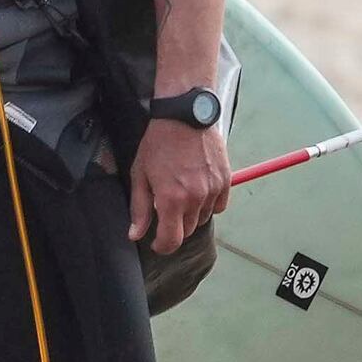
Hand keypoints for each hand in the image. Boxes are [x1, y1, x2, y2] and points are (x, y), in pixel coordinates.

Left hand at [133, 117, 230, 254]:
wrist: (186, 115)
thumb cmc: (159, 143)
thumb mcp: (141, 174)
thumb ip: (140, 208)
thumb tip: (136, 234)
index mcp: (172, 200)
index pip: (172, 241)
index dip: (162, 246)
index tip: (157, 242)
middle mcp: (195, 199)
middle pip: (187, 231)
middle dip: (174, 227)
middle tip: (165, 209)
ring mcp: (213, 190)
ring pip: (202, 218)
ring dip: (191, 214)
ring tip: (182, 194)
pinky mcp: (225, 181)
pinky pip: (218, 206)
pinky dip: (209, 204)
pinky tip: (198, 189)